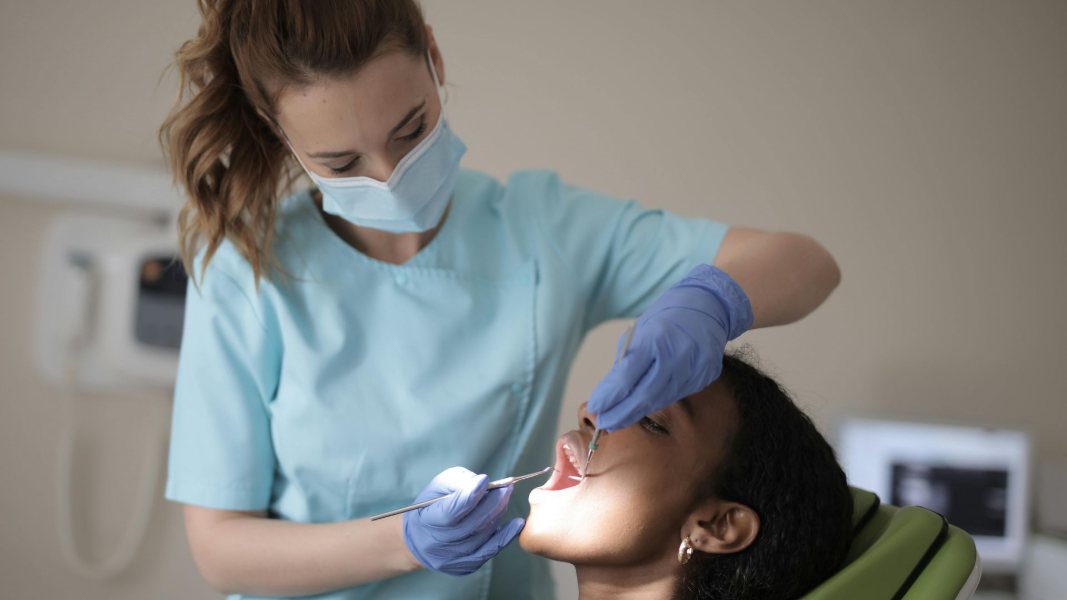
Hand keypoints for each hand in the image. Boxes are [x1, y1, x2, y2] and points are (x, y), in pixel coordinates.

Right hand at [402, 467, 523, 575]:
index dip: (470, 495)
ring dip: (498, 514)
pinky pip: (489, 551)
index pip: (451, 510)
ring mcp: (452, 558)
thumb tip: (483, 483)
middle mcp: (438, 543)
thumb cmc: (432, 505)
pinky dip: (505, 537)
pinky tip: (517, 524)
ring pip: (483, 535)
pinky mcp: (465, 566)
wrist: (421, 538)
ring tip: (505, 498)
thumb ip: (459, 482)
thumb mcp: (438, 488)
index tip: (485, 480)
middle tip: (506, 487)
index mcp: (427, 520)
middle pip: (471, 524)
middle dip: (492, 502)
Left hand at [587, 264, 752, 431]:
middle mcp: (677, 355)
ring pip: (660, 399)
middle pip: (644, 395)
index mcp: (655, 339)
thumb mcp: (640, 332)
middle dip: (621, 413)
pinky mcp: (705, 376)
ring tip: (618, 419)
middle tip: (604, 423)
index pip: (627, 377)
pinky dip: (657, 402)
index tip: (594, 408)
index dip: (609, 396)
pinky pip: (676, 394)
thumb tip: (609, 393)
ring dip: (637, 412)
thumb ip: (627, 362)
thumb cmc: (668, 316)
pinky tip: (644, 406)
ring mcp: (694, 368)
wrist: (709, 304)